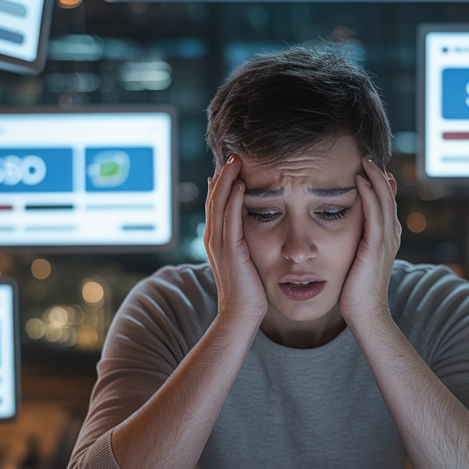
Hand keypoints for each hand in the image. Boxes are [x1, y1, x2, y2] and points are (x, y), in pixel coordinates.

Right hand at [204, 156, 267, 325]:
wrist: (241, 314)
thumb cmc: (249, 290)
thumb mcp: (246, 259)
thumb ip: (245, 243)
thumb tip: (255, 230)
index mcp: (217, 239)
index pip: (217, 203)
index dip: (222, 183)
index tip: (232, 165)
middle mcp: (214, 238)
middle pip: (214, 198)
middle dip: (222, 175)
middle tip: (233, 154)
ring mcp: (219, 243)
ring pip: (219, 204)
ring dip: (226, 180)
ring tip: (235, 160)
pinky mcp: (230, 250)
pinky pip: (230, 219)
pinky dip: (233, 200)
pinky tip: (240, 184)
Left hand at [338, 157, 400, 327]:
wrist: (365, 313)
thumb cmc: (355, 291)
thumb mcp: (355, 261)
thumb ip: (353, 244)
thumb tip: (341, 233)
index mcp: (386, 239)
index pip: (385, 205)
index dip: (379, 185)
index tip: (369, 168)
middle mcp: (390, 236)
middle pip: (388, 197)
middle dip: (379, 176)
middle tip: (368, 156)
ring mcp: (386, 241)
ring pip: (384, 201)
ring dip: (375, 178)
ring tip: (365, 160)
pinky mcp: (376, 247)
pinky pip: (374, 214)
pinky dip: (369, 194)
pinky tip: (360, 180)